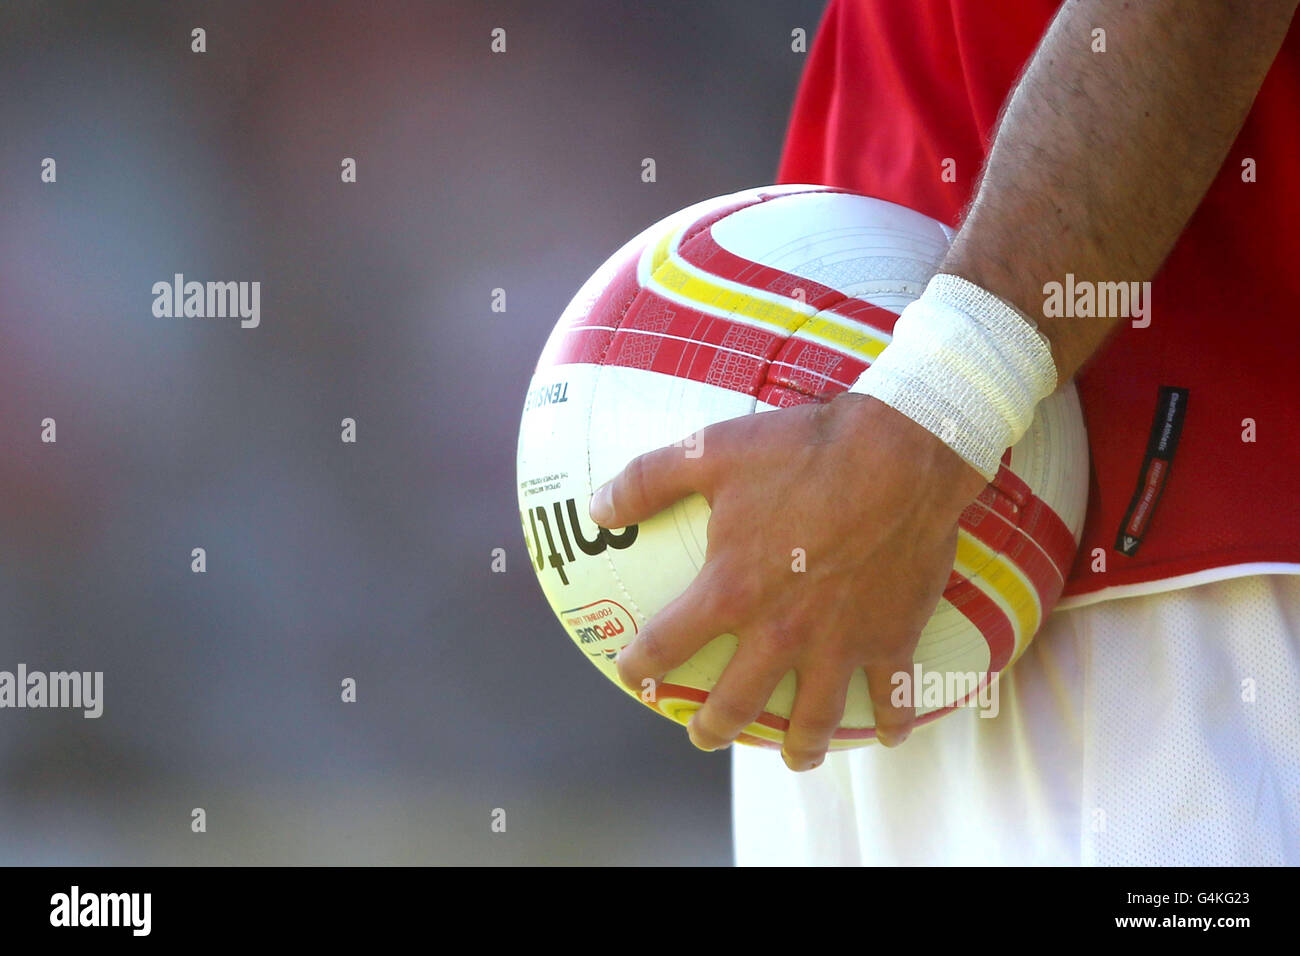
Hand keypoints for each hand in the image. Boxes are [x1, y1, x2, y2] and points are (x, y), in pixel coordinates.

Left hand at [588, 393, 989, 769]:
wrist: (900, 452)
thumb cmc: (803, 449)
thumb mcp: (710, 451)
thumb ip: (647, 480)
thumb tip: (596, 508)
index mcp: (730, 591)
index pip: (665, 645)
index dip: (639, 665)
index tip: (629, 673)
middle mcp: (779, 632)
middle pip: (736, 705)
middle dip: (713, 728)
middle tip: (703, 734)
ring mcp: (839, 643)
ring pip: (814, 720)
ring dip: (801, 747)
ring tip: (794, 757)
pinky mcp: (893, 638)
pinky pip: (895, 696)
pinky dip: (894, 722)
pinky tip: (891, 736)